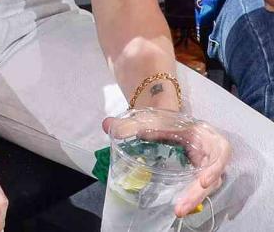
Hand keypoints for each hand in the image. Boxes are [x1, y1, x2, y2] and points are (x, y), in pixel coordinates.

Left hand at [100, 117, 230, 217]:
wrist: (164, 118)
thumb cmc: (162, 118)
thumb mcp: (149, 119)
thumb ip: (129, 123)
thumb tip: (107, 125)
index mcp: (204, 133)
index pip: (221, 150)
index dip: (216, 166)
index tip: (203, 181)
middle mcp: (210, 150)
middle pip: (213, 174)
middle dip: (197, 192)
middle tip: (180, 207)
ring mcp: (206, 163)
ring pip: (208, 185)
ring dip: (194, 198)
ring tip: (178, 210)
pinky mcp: (199, 173)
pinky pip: (199, 187)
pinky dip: (191, 196)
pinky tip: (180, 206)